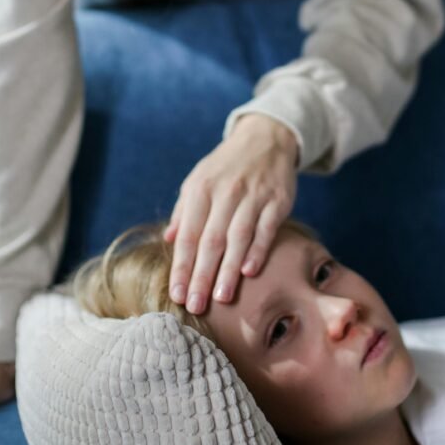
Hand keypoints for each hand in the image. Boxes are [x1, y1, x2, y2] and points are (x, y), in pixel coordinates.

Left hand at [165, 114, 297, 313]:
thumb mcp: (198, 180)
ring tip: (221, 298)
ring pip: (238, 237)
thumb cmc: (226, 166)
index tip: (177, 295)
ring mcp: (253, 195)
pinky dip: (257, 250)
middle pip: (211, 240)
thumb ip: (184, 210)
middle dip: (202, 276)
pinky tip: (250, 272)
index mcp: (201, 189)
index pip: (188, 234)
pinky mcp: (278, 199)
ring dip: (229, 270)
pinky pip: (266, 228)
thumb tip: (167, 240)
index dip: (181, 266)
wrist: (265, 138)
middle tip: (196, 306)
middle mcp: (225, 192)